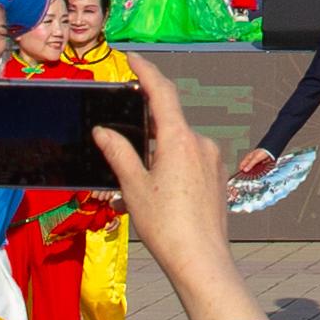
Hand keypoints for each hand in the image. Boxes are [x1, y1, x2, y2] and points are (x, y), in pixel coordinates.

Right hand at [93, 67, 266, 319]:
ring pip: (179, 144)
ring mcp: (213, 161)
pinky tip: (158, 191)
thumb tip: (103, 131)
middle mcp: (201, 143)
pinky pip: (190, 160)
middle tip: (122, 134)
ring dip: (158, 151)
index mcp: (180, 140)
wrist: (202, 261)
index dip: (147, 72)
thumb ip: (118, 153)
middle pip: (169, 121)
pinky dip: (171, 165)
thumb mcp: (134, 188)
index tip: (133, 58)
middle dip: (146, 125)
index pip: (162, 93)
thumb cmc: (166, 226)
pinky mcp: (217, 178)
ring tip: (137, 179)